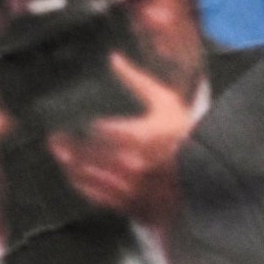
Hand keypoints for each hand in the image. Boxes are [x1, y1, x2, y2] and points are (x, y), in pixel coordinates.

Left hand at [46, 52, 200, 229]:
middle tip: (53, 139)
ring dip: (71, 167)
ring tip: (59, 156)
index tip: (66, 118)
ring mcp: (133, 188)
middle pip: (90, 156)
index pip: (101, 130)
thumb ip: (137, 81)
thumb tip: (113, 58)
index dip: (82, 125)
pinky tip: (75, 178)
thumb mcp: (166, 102)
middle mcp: (133, 165)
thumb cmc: (187, 136)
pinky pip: (102, 199)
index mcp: (141, 137)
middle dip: (68, 147)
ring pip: (92, 180)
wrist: (210, 178)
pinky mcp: (135, 206)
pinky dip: (84, 188)